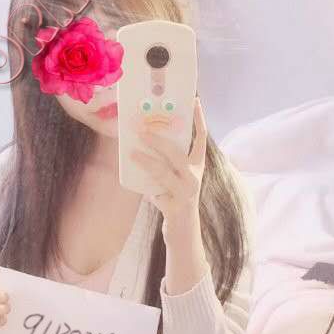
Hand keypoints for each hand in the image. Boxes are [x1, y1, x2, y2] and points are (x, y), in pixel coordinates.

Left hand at [131, 96, 207, 237]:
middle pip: (177, 154)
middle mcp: (194, 178)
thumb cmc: (176, 199)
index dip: (198, 120)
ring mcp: (186, 193)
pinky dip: (146, 190)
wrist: (184, 232)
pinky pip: (155, 193)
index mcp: (197, 167)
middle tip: (142, 131)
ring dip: (146, 162)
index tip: (194, 102)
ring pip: (164, 172)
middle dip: (159, 141)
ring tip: (132, 154)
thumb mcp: (175, 178)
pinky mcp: (174, 207)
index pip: (201, 139)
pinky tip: (140, 189)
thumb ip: (166, 164)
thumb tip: (141, 144)